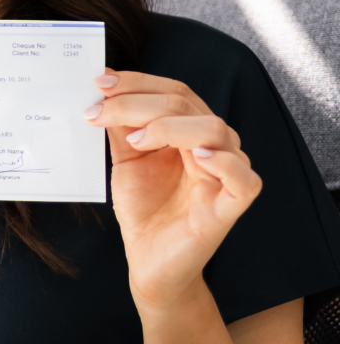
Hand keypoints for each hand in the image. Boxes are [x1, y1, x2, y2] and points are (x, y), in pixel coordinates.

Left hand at [86, 70, 261, 310]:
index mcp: (190, 130)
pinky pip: (243, 179)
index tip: (101, 81)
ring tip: (135, 139)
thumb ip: (120, 125)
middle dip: (138, 102)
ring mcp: (225, 175)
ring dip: (168, 126)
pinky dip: (223, 162)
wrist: (149, 261)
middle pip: (186, 105)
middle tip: (100, 111)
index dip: (138, 82)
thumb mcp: (126, 159)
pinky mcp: (230, 207)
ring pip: (213, 130)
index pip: (173, 91)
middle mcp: (213, 145)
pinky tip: (196, 156)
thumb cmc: (144, 208)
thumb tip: (103, 88)